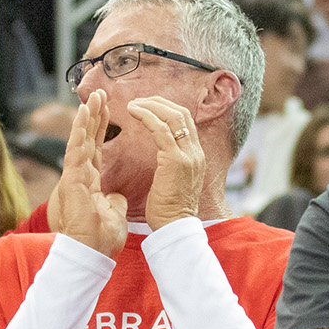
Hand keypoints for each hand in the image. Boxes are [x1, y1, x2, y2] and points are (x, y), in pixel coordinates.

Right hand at [49, 92, 128, 257]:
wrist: (90, 252)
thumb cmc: (100, 238)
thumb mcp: (113, 214)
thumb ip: (113, 202)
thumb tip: (117, 196)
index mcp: (90, 180)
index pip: (96, 147)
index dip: (101, 128)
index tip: (107, 109)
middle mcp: (81, 173)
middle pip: (87, 138)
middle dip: (94, 115)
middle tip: (99, 93)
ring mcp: (75, 174)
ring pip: (80, 138)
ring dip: (87, 116)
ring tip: (93, 96)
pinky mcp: (72, 177)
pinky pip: (77, 147)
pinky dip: (80, 129)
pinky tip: (84, 112)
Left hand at [127, 97, 203, 228]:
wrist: (175, 227)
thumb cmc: (168, 210)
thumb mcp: (174, 181)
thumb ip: (171, 164)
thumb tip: (162, 155)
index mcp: (196, 156)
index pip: (185, 122)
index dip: (166, 109)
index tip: (148, 106)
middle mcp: (196, 152)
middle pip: (182, 113)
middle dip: (158, 102)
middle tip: (138, 100)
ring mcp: (188, 155)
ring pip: (172, 117)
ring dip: (150, 106)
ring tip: (132, 105)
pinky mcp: (175, 160)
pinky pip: (160, 130)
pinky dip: (146, 116)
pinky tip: (133, 113)